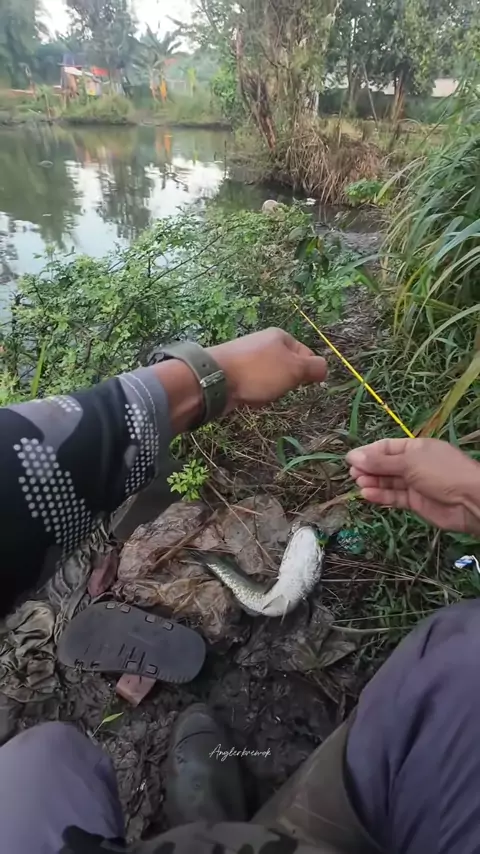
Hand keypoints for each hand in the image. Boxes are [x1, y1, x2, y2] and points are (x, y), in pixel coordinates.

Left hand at [208, 328, 326, 410]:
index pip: (307, 355)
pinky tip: (247, 397)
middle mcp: (264, 343)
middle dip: (286, 384)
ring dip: (270, 391)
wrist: (214, 379)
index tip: (299, 383)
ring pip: (271, 380)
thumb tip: (324, 369)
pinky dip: (254, 394)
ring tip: (260, 394)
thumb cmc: (259, 372)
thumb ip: (315, 368)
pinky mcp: (234, 372)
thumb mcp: (295, 369)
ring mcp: (248, 357)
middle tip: (278, 389)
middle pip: (288, 369)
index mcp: (280, 336)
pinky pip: (254, 386)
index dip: (307, 372)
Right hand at [347, 437, 479, 534]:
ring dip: (372, 482)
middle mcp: (414, 464)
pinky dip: (381, 496)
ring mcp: (415, 484)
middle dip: (368, 468)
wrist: (470, 501)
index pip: (386, 447)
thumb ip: (380, 462)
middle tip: (353, 474)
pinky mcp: (415, 502)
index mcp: (416, 447)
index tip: (350, 459)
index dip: (368, 452)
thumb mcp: (409, 462)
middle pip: (385, 465)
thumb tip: (353, 456)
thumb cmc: (441, 472)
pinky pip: (394, 497)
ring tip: (358, 484)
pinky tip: (367, 495)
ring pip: (388, 482)